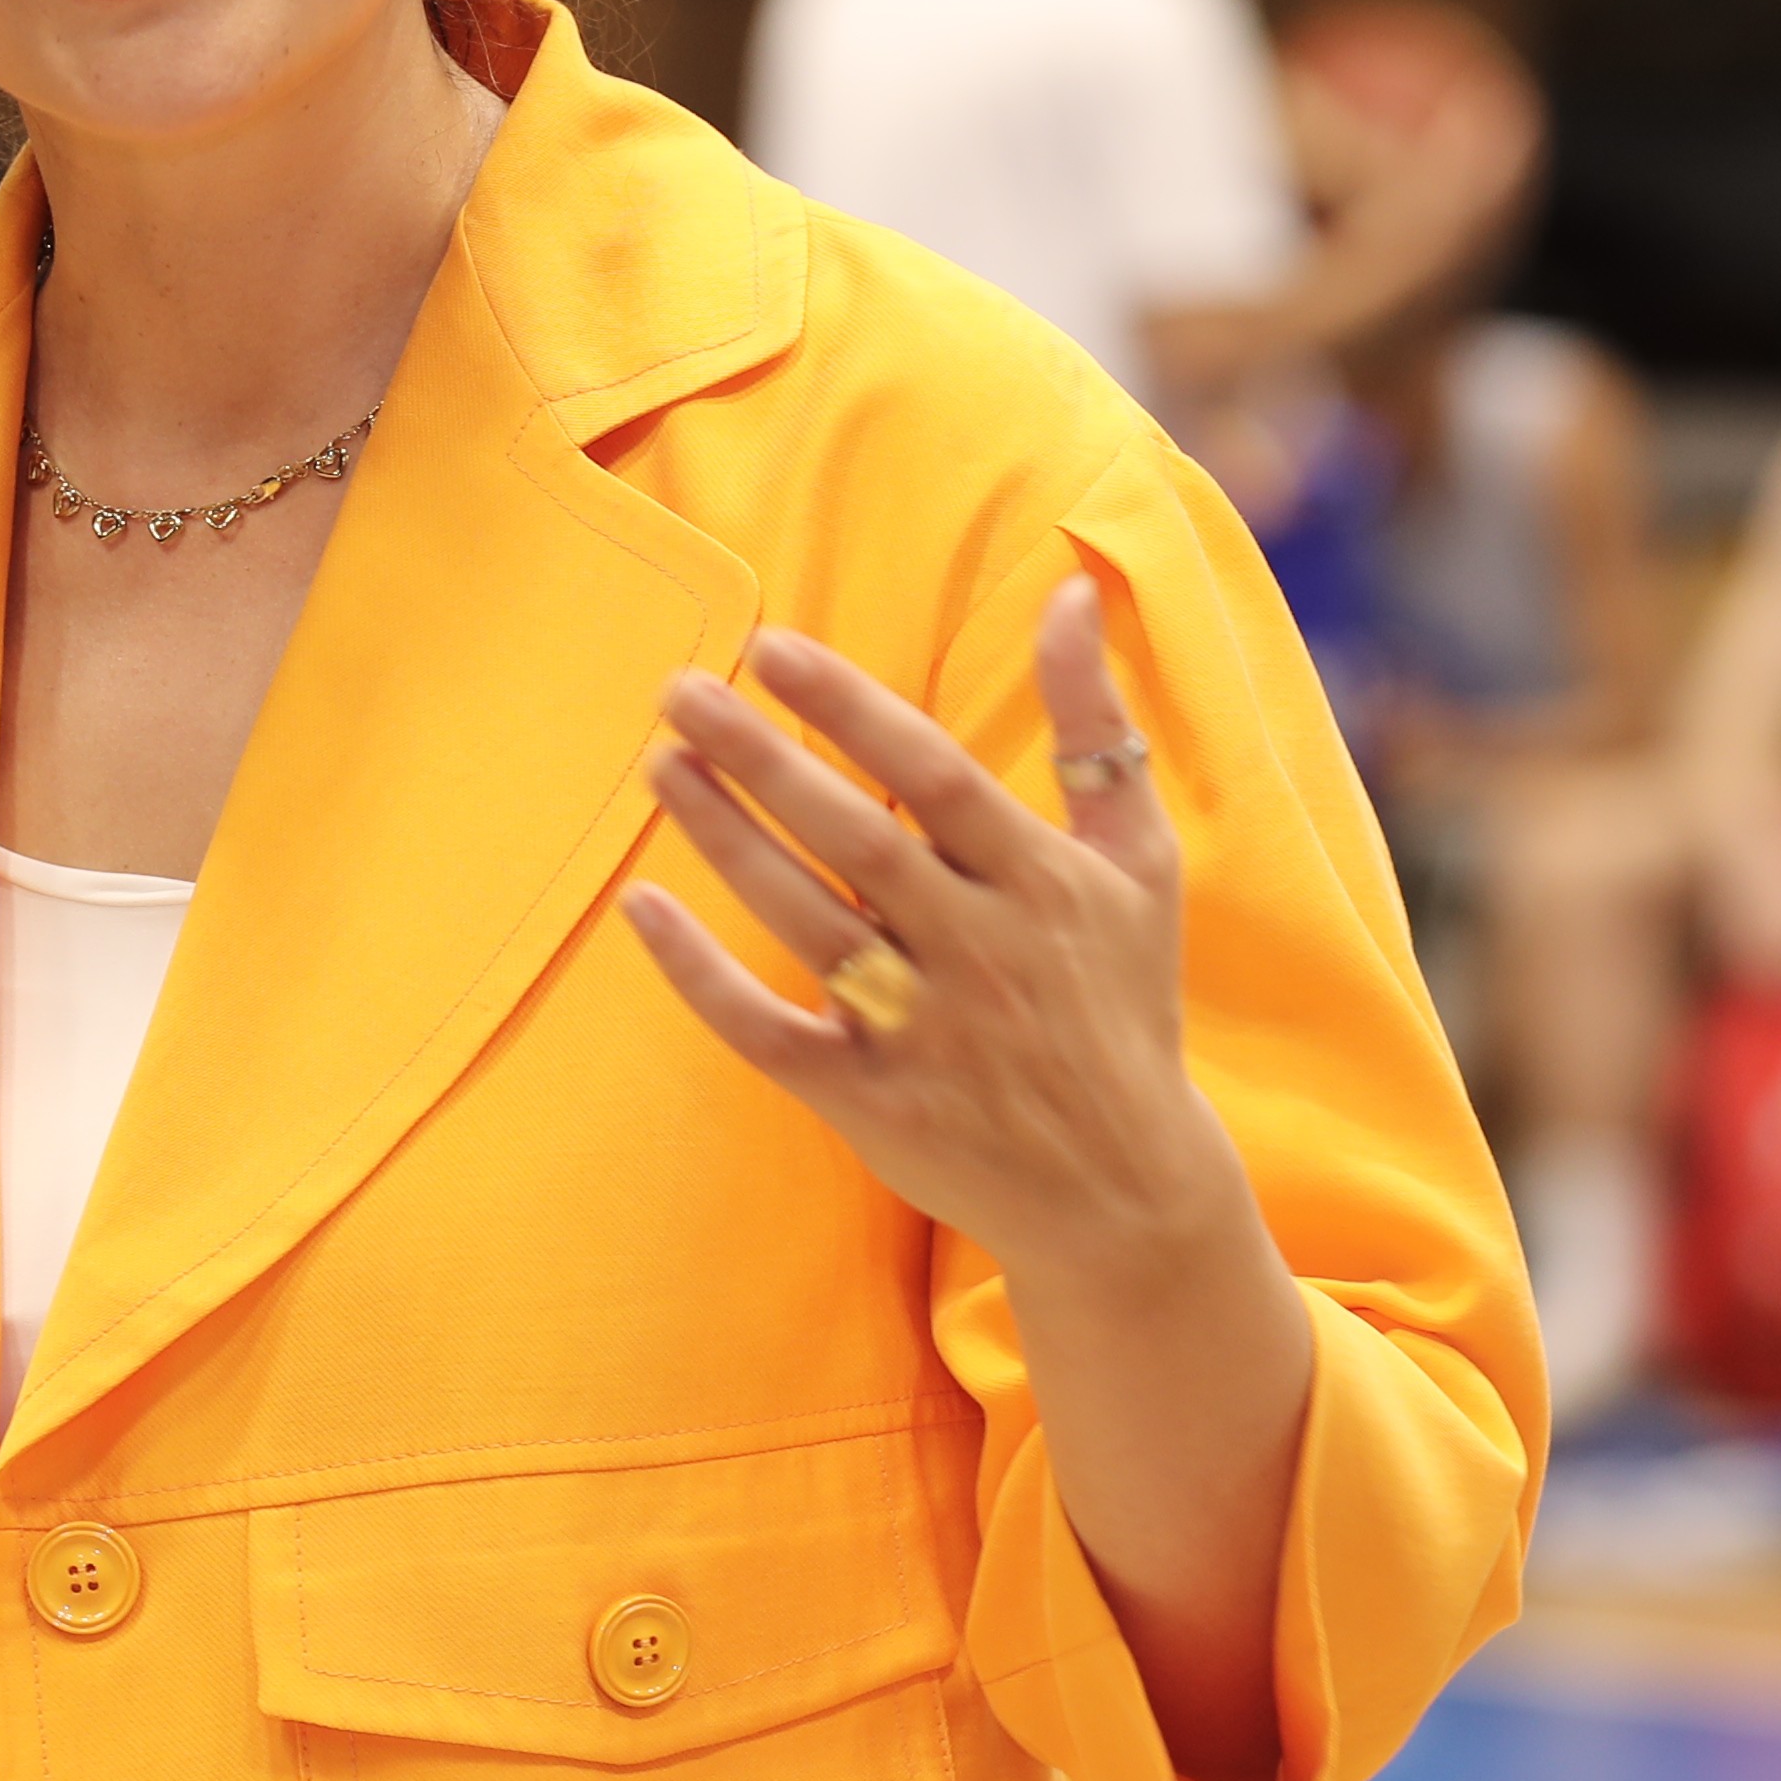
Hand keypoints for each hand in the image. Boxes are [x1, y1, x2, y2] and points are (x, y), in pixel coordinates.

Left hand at [619, 578, 1254, 1288]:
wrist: (1126, 1189)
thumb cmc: (1123, 1000)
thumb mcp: (1139, 858)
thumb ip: (1096, 723)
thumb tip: (1073, 590)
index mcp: (1042, 882)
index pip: (934, 774)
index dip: (850, 710)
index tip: (770, 649)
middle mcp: (980, 950)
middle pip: (853, 838)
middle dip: (761, 757)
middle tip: (679, 689)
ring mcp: (921, 1031)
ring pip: (803, 919)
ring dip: (722, 838)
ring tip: (658, 762)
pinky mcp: (869, 1103)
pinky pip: (765, 1030)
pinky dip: (698, 974)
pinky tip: (640, 905)